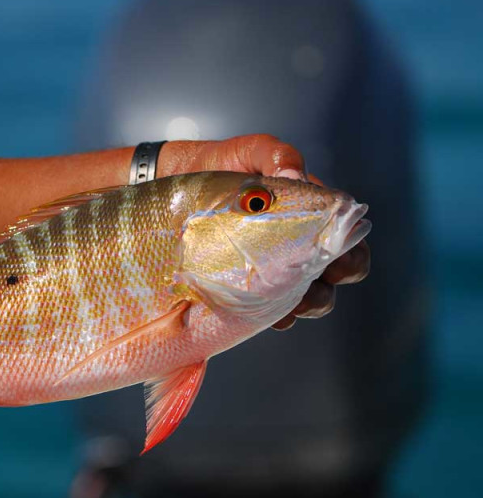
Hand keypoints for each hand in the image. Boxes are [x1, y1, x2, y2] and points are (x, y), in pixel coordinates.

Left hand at [160, 135, 370, 328]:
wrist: (177, 177)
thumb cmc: (222, 162)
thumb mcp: (252, 151)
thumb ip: (278, 155)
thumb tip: (297, 175)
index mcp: (310, 215)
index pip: (346, 241)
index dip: (351, 255)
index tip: (337, 258)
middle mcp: (296, 245)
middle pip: (333, 277)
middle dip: (329, 287)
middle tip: (313, 284)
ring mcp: (270, 267)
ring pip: (304, 299)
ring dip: (302, 305)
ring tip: (288, 305)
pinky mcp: (242, 284)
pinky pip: (265, 308)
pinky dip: (270, 315)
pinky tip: (259, 313)